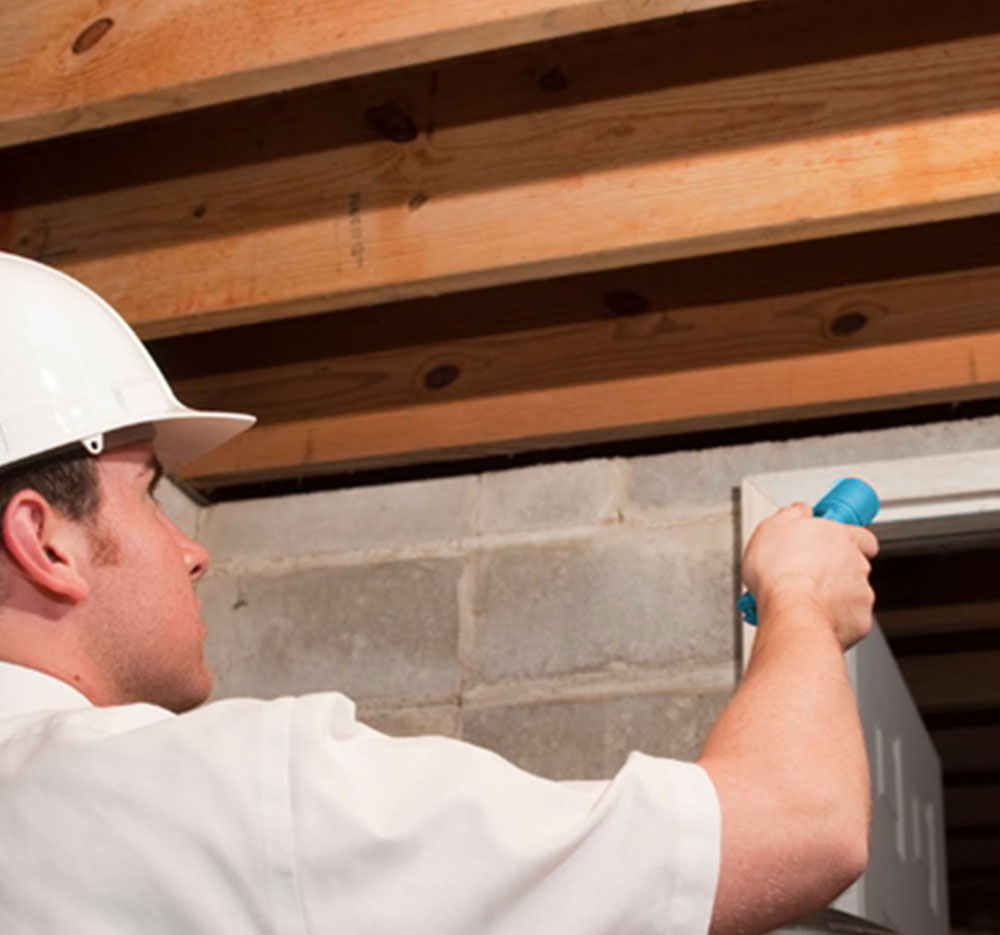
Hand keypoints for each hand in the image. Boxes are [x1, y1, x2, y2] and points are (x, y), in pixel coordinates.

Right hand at [742, 503, 878, 649]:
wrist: (791, 613)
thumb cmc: (780, 573)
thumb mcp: (772, 527)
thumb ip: (792, 514)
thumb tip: (799, 510)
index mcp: (840, 536)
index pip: (859, 533)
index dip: (846, 538)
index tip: (832, 541)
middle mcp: (857, 563)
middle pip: (854, 563)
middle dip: (834, 568)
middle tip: (807, 572)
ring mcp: (861, 592)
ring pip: (850, 591)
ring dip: (831, 593)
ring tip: (803, 597)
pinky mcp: (859, 619)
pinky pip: (847, 616)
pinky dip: (832, 616)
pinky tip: (811, 613)